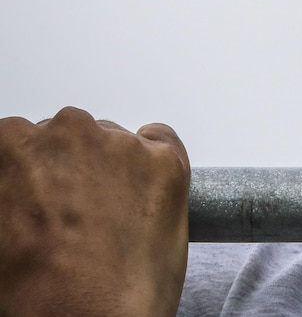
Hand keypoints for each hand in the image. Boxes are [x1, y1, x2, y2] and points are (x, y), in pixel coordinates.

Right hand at [0, 107, 189, 316]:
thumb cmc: (38, 291)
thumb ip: (7, 191)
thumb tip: (21, 192)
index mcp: (12, 147)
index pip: (21, 138)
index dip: (34, 172)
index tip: (42, 194)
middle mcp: (65, 131)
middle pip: (69, 134)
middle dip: (72, 165)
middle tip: (77, 213)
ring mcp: (118, 141)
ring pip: (113, 139)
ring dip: (112, 166)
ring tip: (113, 220)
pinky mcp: (165, 157)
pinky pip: (160, 141)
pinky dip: (155, 160)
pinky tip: (146, 197)